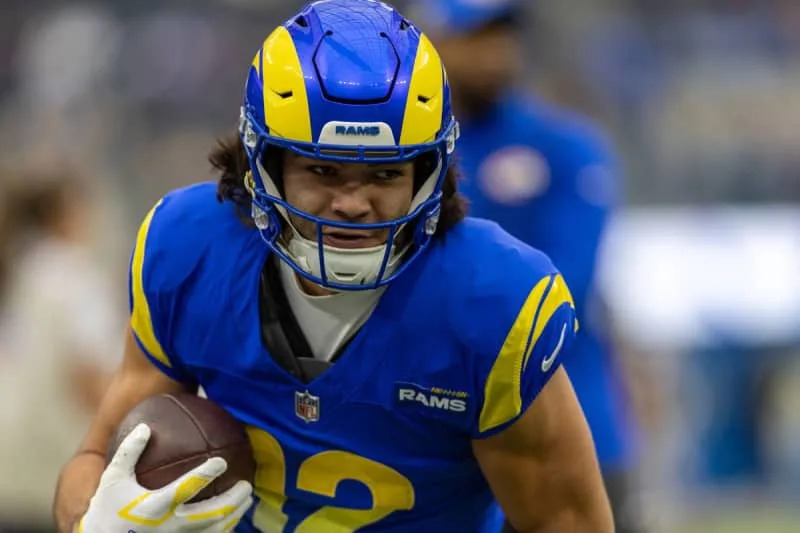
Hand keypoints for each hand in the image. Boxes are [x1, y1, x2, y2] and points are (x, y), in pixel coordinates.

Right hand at [79, 424, 252, 532]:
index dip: (205, 474)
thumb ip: (129, 452)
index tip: (221, 461)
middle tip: (246, 485)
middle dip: (233, 500)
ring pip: (215, 530)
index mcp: (154, 506)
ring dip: (234, 515)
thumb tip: (145, 426)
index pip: (186, 489)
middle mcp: (169, 526)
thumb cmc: (107, 510)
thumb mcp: (112, 479)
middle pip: (210, 514)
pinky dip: (224, 529)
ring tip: (246, 500)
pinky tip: (232, 518)